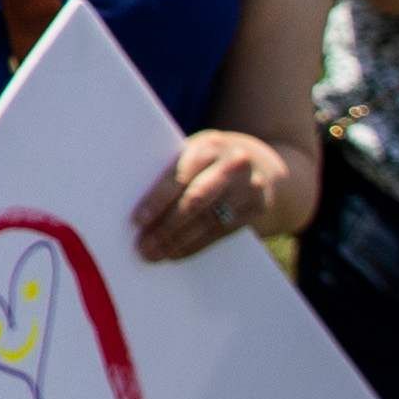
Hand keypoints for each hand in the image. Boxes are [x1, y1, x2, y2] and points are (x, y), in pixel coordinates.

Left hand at [135, 130, 297, 261]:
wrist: (264, 165)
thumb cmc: (212, 161)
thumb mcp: (197, 154)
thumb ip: (175, 171)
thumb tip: (133, 202)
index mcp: (208, 145)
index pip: (179, 175)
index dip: (158, 199)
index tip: (138, 220)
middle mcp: (232, 163)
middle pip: (195, 200)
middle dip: (167, 226)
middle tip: (144, 246)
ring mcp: (249, 186)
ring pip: (209, 219)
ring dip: (179, 241)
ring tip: (156, 254)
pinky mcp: (258, 208)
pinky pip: (223, 231)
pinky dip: (197, 244)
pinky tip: (178, 253)